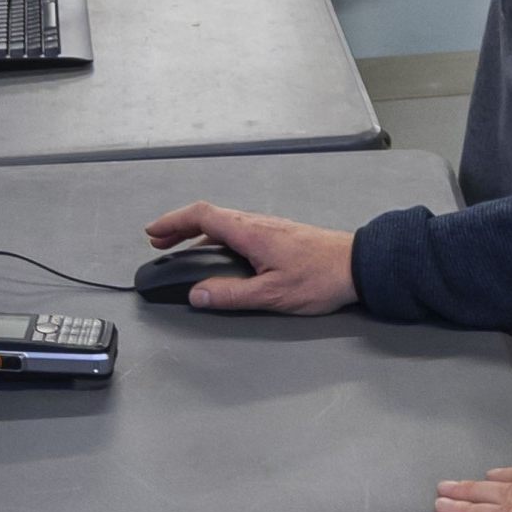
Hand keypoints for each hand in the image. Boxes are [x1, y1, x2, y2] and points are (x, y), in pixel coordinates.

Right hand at [141, 201, 358, 312]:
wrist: (359, 265)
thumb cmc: (320, 278)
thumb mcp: (272, 294)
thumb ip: (232, 295)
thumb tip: (197, 295)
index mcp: (250, 232)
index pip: (202, 216)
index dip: (173, 222)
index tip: (153, 233)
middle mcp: (256, 222)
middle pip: (209, 216)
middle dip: (179, 227)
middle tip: (159, 243)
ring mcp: (269, 226)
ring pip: (224, 222)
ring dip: (197, 233)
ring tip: (182, 251)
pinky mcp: (279, 234)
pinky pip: (238, 229)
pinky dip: (217, 237)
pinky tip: (220, 256)